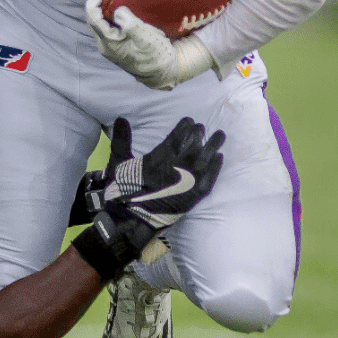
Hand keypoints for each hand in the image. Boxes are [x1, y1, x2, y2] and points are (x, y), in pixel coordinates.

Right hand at [69, 116, 224, 278]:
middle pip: (194, 146)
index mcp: (158, 159)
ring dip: (213, 146)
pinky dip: (216, 168)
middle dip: (199, 134)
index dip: (185, 127)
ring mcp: (187, 184)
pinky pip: (209, 180)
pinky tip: (220, 158)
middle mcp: (176, 169)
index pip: (176, 138)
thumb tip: (121, 118)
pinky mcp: (193, 197)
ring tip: (220, 135)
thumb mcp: (118, 162)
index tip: (190, 120)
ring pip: (205, 160)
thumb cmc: (123, 192)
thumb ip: (121, 139)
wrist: (131, 220)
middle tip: (203, 127)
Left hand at [84, 0, 217, 89]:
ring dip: (99, 6)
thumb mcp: (146, 37)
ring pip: (98, 22)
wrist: (162, 72)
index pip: (92, 17)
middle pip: (92, 19)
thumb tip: (118, 11)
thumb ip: (130, 23)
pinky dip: (105, 13)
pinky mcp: (115, 45)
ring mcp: (109, 46)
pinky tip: (112, 5)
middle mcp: (105, 45)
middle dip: (94, 0)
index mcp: (109, 43)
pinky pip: (105, 26)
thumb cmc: (156, 55)